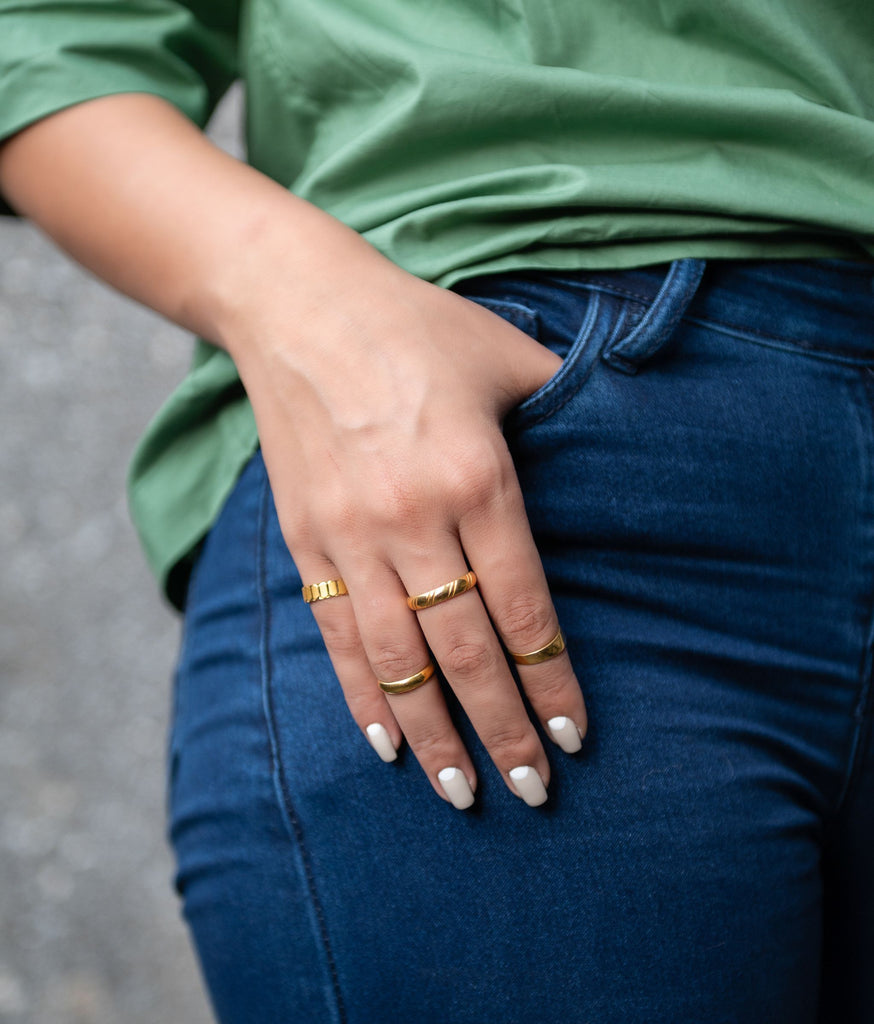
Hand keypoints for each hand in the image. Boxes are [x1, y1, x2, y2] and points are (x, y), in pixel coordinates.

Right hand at [228, 254, 586, 807]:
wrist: (300, 309)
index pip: (524, 608)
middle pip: (464, 650)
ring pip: (397, 659)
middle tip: (530, 790)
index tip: (572, 736)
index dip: (551, 680)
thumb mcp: (508, 356)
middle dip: (500, 728)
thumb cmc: (414, 327)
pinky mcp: (306, 539)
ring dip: (431, 732)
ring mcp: (351, 535)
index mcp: (477, 478)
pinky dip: (360, 695)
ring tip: (459, 792)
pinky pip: (336, 634)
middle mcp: (413, 519)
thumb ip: (565, 409)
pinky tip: (383, 741)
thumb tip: (617, 448)